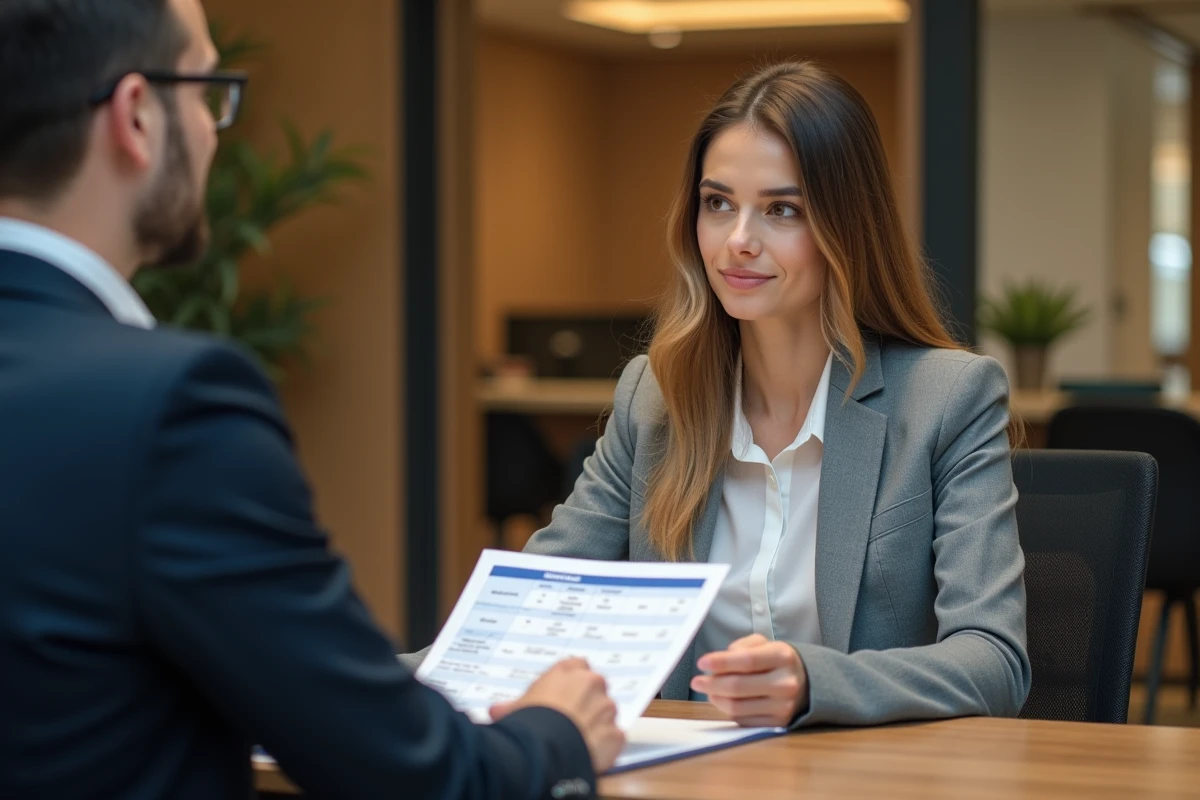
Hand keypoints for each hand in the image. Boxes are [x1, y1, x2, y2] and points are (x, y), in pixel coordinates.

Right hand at [490, 658, 625, 772]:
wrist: (545, 748)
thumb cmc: (527, 723)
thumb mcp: (514, 710)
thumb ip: (511, 706)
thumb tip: (496, 711)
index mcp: (566, 671)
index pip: (578, 666)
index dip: (573, 682)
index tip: (567, 694)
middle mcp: (590, 683)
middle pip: (596, 686)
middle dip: (588, 700)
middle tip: (573, 718)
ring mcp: (606, 707)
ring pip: (607, 712)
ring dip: (598, 722)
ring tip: (579, 739)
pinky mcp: (615, 732)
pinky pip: (614, 737)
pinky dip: (606, 745)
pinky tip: (590, 753)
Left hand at [690, 634, 809, 726]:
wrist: (807, 683)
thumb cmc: (778, 661)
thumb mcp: (765, 644)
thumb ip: (743, 646)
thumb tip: (722, 660)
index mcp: (783, 657)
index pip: (746, 661)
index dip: (721, 662)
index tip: (702, 663)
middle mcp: (786, 683)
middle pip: (738, 686)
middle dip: (711, 684)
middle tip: (696, 681)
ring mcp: (783, 706)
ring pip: (737, 706)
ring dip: (716, 698)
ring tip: (709, 690)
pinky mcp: (778, 723)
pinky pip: (743, 720)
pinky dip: (728, 710)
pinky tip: (723, 701)